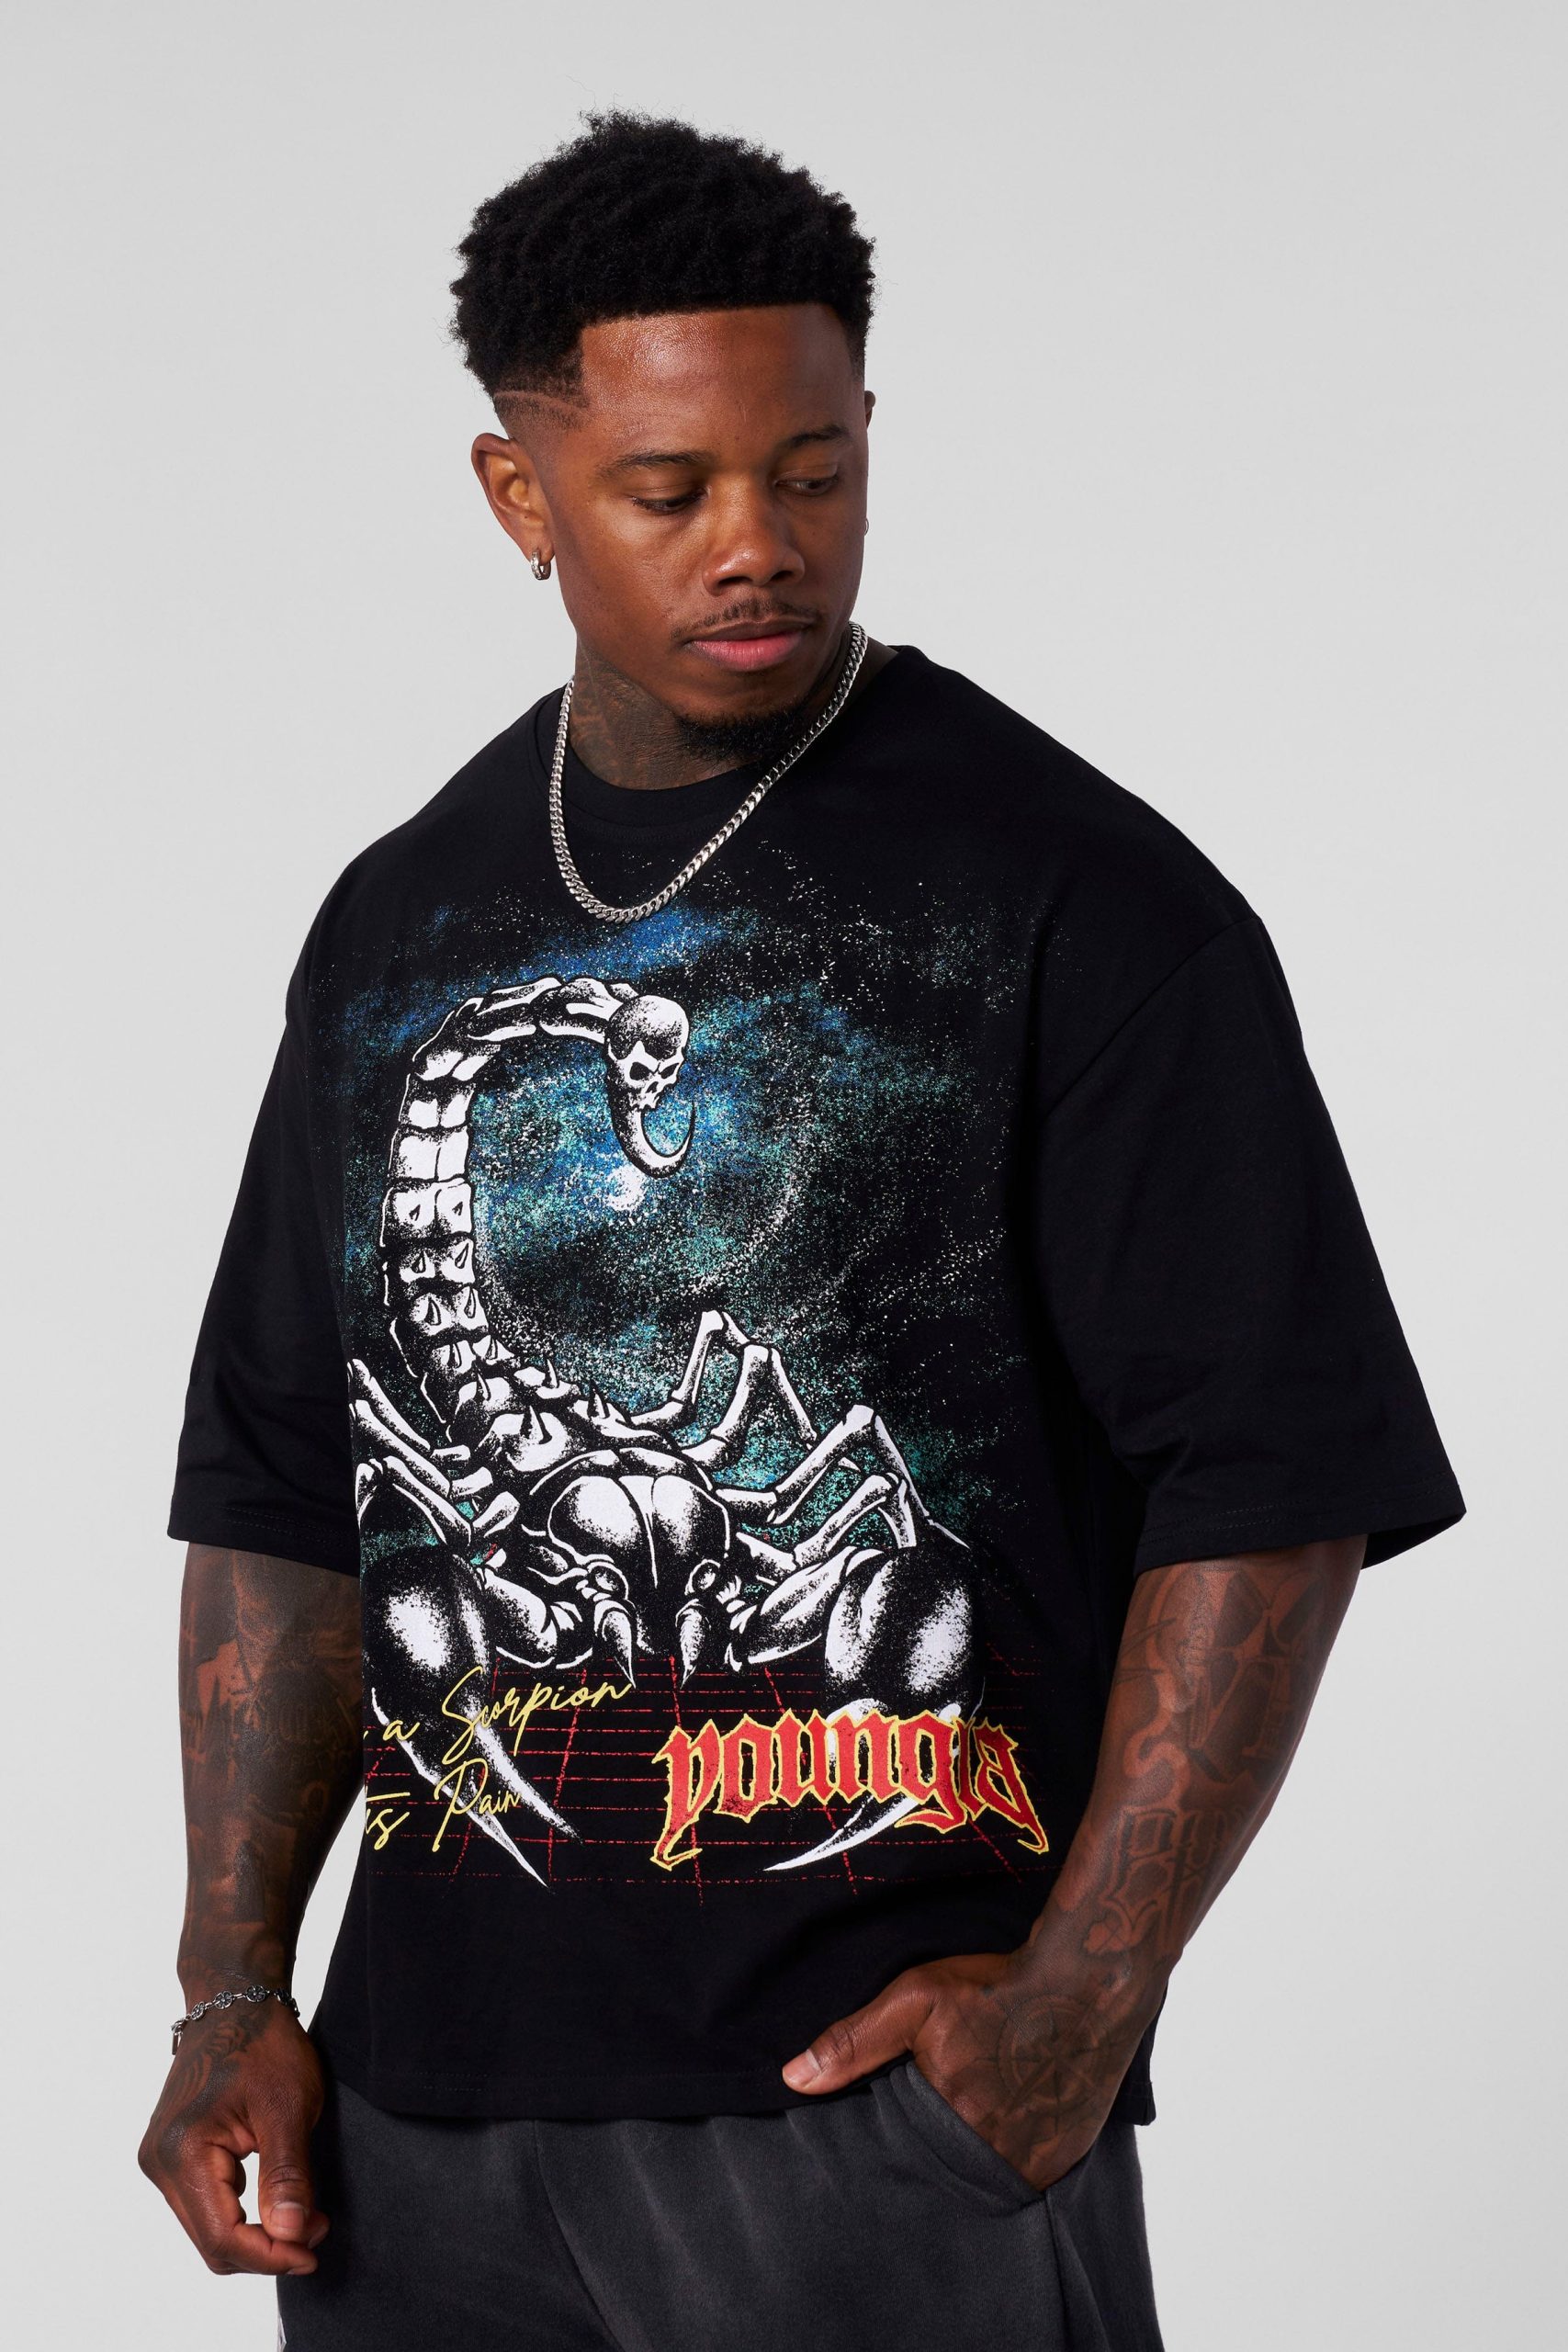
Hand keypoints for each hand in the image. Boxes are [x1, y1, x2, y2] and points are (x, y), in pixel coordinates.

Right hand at [139, 1999, 329, 2274]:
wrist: (235, 1999)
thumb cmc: (264, 2043)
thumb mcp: (289, 2107)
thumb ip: (287, 2176)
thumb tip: (290, 2238)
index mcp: (181, 2151)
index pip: (222, 2237)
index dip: (270, 2256)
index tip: (314, 2253)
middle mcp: (158, 2162)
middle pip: (211, 2242)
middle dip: (266, 2248)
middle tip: (318, 2232)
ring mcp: (161, 2160)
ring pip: (207, 2229)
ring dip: (255, 2234)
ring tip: (306, 2217)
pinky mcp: (172, 2156)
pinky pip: (205, 2206)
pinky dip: (241, 2214)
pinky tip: (277, 2201)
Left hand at [781, 1946, 1150, 2189]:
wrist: (1088, 1981)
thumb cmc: (997, 1985)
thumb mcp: (915, 1999)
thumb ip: (853, 2043)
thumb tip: (792, 2078)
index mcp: (947, 2123)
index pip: (902, 2153)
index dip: (902, 2128)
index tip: (913, 2097)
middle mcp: (992, 2157)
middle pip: (944, 2165)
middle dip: (939, 2140)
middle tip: (954, 2092)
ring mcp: (1034, 2163)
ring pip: (985, 2173)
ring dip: (978, 2147)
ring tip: (984, 2097)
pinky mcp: (1065, 2160)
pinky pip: (1024, 2171)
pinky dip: (1014, 2149)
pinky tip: (1014, 2107)